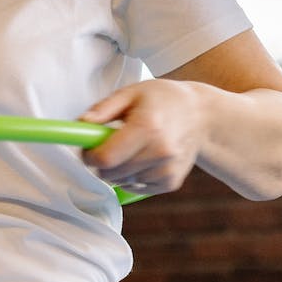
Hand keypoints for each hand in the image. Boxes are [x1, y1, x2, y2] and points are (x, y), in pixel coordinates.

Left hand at [78, 79, 208, 195]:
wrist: (201, 116)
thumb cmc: (162, 100)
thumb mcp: (132, 93)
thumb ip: (103, 109)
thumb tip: (80, 124)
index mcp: (147, 127)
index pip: (105, 158)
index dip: (89, 156)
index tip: (88, 149)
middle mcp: (160, 152)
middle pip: (111, 174)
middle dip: (103, 163)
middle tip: (110, 145)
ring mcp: (167, 170)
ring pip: (123, 182)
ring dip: (120, 169)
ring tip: (133, 148)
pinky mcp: (171, 182)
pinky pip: (138, 188)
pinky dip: (134, 176)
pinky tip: (145, 158)